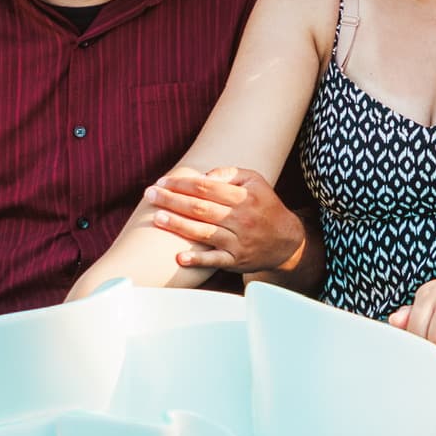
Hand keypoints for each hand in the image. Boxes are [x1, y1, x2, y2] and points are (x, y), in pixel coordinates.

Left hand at [144, 167, 305, 275]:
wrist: (286, 240)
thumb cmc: (265, 205)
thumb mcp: (254, 181)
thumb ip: (228, 174)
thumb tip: (201, 177)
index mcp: (243, 196)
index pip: (205, 186)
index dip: (182, 183)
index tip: (162, 181)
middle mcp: (241, 218)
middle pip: (200, 207)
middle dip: (172, 200)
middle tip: (150, 195)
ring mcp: (238, 241)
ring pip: (203, 232)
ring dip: (178, 225)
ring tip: (157, 218)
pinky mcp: (236, 261)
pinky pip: (214, 260)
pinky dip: (197, 259)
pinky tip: (179, 257)